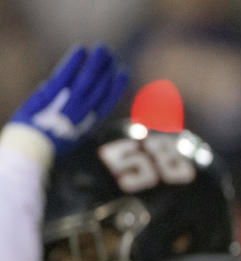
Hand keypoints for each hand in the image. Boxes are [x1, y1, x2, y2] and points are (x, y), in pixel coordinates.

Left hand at [10, 44, 127, 154]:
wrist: (34, 149)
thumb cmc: (51, 147)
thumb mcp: (73, 138)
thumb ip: (81, 122)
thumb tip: (83, 111)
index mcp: (91, 122)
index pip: (109, 99)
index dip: (117, 85)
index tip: (124, 71)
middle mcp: (84, 111)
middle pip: (100, 85)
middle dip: (106, 67)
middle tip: (110, 53)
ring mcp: (68, 102)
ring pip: (87, 78)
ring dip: (96, 61)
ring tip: (102, 48)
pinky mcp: (51, 94)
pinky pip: (65, 75)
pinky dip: (74, 62)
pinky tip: (81, 50)